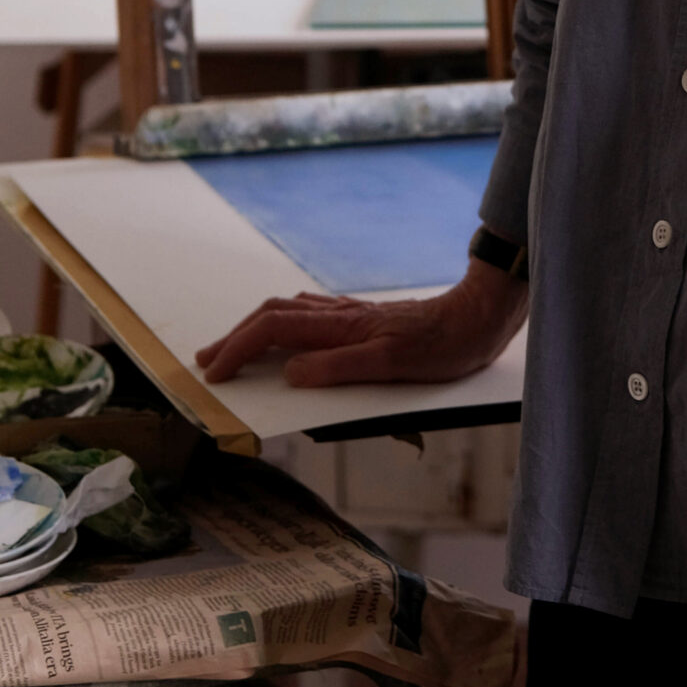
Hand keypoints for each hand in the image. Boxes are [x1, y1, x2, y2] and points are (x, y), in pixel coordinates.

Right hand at [195, 262, 527, 388]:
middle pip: (271, 315)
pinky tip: (287, 332)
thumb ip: (339, 368)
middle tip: (207, 361)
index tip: (215, 374)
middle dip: (235, 337)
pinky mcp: (365, 319)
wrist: (479, 317)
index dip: (238, 349)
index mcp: (341, 326)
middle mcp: (340, 315)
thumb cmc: (442, 346)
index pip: (272, 330)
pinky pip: (310, 315)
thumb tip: (290, 373)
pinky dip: (283, 323)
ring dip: (255, 329)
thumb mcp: (393, 365)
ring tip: (234, 347)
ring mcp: (352, 314)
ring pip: (289, 312)